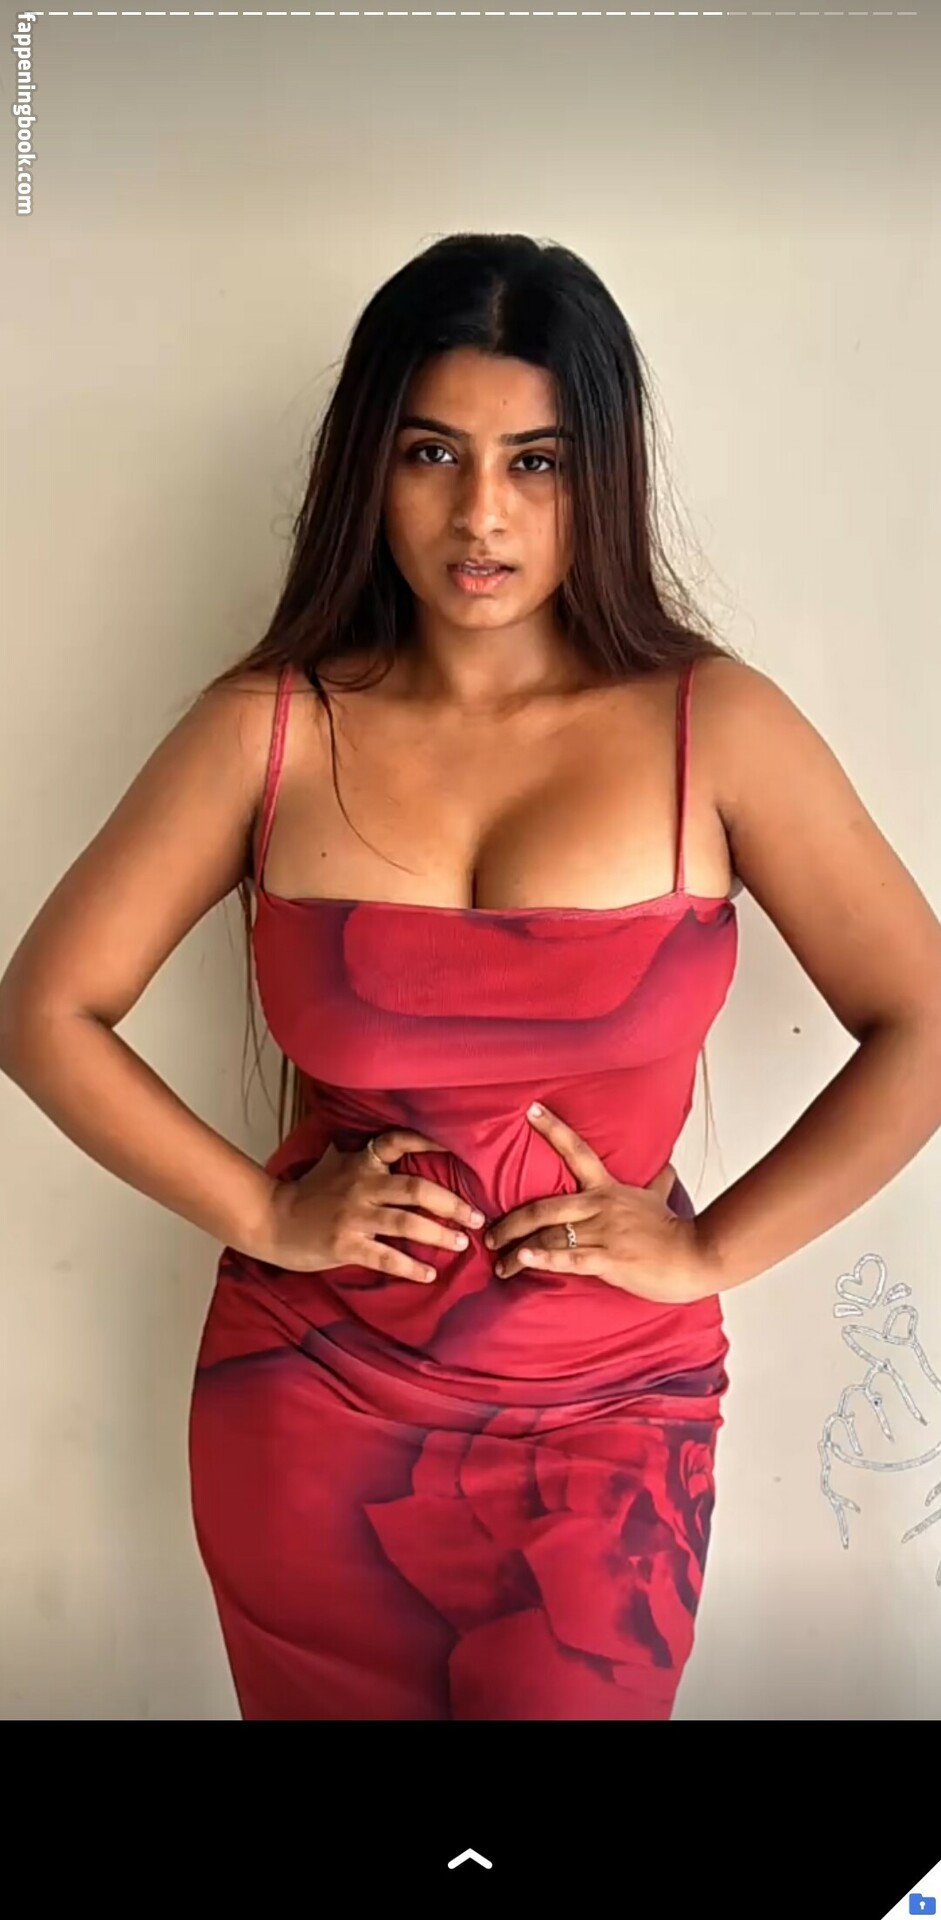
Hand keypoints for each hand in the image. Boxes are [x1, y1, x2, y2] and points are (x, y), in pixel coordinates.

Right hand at [259, 1130, 483, 1281]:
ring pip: (406, 1223)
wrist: (271, 1220)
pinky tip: (429, 1275)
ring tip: (462, 1244)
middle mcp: (361, 1185)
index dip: (428, 1141)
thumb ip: (365, 1160)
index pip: (397, 1141)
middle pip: (415, 1189)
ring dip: (439, 1235)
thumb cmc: (309, 1195)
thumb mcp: (336, 1167)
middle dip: (451, 1203)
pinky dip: (411, 1266)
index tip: (458, 1151)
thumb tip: (397, 1150)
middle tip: (477, 1217)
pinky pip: (386, 1255)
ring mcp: (353, 1216)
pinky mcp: (345, 1244)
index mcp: (361, 1162)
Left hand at [483, 1102, 713, 1304]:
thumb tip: (667, 1168)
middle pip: (545, 1206)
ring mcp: (605, 1232)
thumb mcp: (662, 1200)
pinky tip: (522, 1262)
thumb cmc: (675, 1232)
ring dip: (518, 1250)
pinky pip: (570, 1257)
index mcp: (609, 1189)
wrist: (696, 1257)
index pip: (578, 1151)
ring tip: (499, 1263)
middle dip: (511, 1221)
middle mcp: (602, 1206)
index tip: (530, 1110)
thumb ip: (658, 1183)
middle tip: (490, 1233)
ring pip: (551, 1235)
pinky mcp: (610, 1259)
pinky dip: (543, 1259)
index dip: (553, 1129)